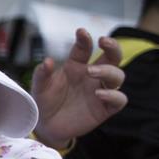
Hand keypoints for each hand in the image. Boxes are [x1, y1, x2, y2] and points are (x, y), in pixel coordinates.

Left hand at [31, 28, 126, 148]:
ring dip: (108, 71)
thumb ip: (42, 74)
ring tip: (91, 71)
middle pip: (112, 57)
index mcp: (76, 66)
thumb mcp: (39, 87)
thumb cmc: (44, 101)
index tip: (81, 32)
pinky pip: (119, 99)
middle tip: (104, 41)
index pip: (85, 48)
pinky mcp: (105, 108)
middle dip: (113, 47)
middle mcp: (92, 76)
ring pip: (118, 76)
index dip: (85, 39)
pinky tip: (99, 93)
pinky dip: (114, 95)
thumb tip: (47, 61)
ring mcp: (100, 91)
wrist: (46, 126)